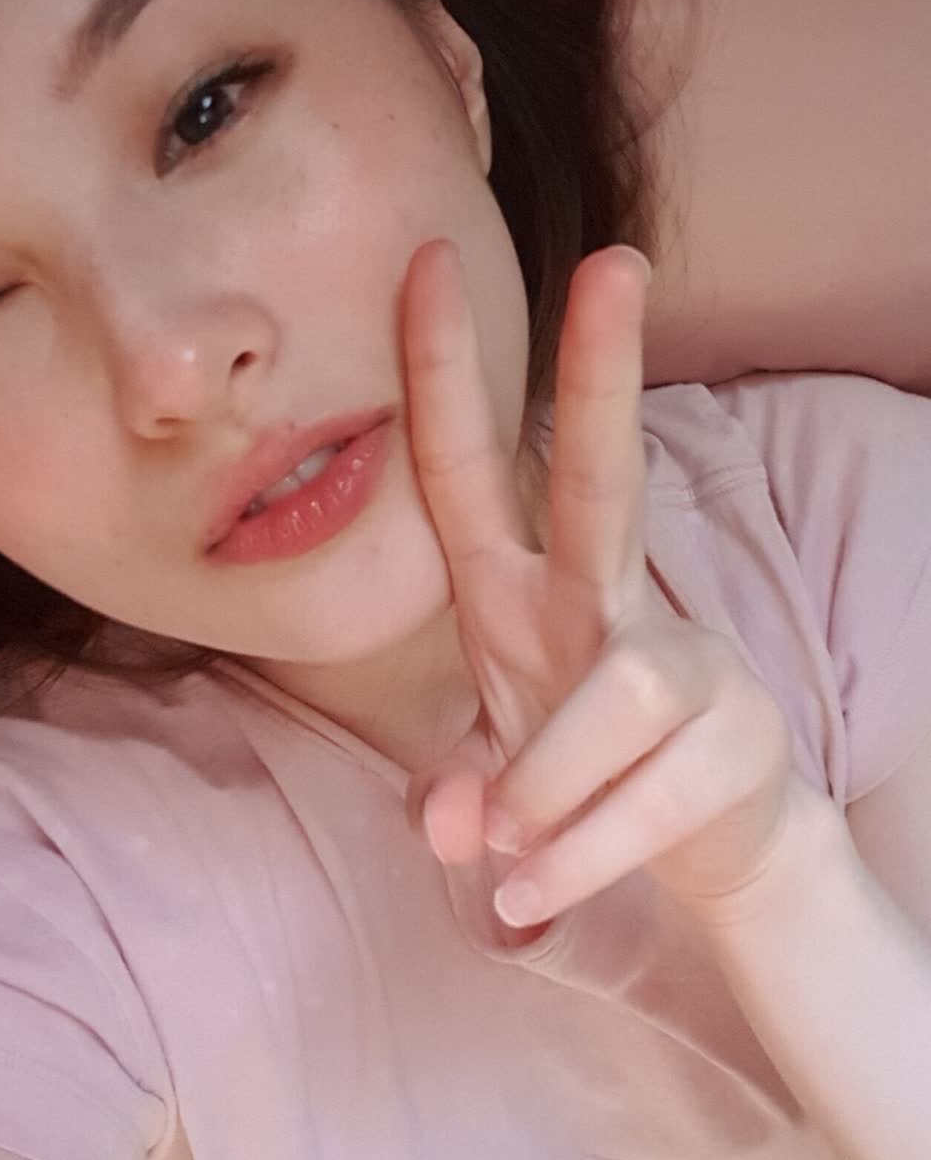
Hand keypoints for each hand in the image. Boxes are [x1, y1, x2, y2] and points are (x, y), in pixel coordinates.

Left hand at [400, 237, 798, 935]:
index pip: (471, 470)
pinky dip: (580, 855)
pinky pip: (647, 797)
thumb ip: (459, 788)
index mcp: (523, 594)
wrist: (714, 851)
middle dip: (604, 371)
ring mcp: (682, 662)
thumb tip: (454, 824)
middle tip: (616, 261)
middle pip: (605, 475)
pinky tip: (532, 898)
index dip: (441, 373)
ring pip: (616, 692)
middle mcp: (604, 605)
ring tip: (510, 864)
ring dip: (548, 787)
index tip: (425, 261)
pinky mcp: (734, 737)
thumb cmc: (583, 779)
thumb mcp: (495, 773)